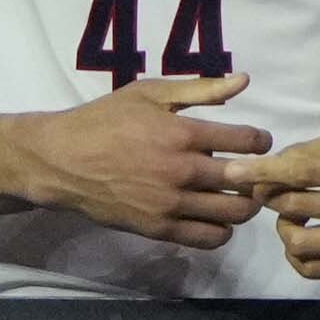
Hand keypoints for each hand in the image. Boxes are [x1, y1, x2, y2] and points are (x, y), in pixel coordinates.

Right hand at [14, 73, 267, 247]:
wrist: (59, 161)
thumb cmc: (105, 120)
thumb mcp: (150, 93)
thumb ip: (201, 89)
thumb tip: (243, 81)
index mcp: (183, 134)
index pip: (248, 142)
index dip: (260, 141)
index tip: (256, 142)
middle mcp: (181, 172)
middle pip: (246, 182)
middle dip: (257, 175)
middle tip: (251, 170)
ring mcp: (169, 204)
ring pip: (233, 214)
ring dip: (243, 203)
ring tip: (234, 193)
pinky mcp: (157, 229)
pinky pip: (208, 238)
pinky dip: (221, 229)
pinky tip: (213, 214)